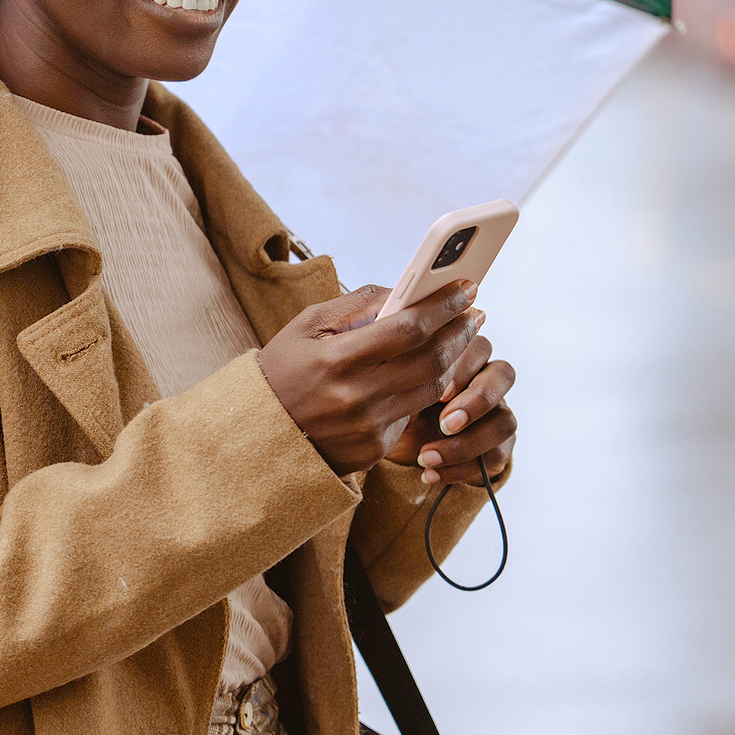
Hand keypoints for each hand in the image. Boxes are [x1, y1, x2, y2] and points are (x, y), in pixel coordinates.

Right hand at [257, 281, 483, 474]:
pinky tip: (433, 369)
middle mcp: (355, 396)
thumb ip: (356, 304)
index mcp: (335, 359)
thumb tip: (405, 290)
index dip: (443, 306)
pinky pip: (412, 414)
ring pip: (431, 388)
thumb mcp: (307, 326)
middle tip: (475, 311)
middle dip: (460, 330)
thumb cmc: (283, 370)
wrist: (259, 433)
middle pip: (430, 359)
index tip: (465, 287)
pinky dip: (427, 389)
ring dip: (455, 359)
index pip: (407, 328)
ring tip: (462, 336)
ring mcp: (367, 427)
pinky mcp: (373, 448)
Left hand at [384, 335, 516, 485]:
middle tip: (444, 424)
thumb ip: (399, 366)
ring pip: (506, 420)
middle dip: (476, 402)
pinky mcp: (496, 446)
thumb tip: (400, 349)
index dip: (464, 367)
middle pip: (504, 375)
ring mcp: (494, 413)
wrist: (390, 444)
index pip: (480, 346)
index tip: (436, 391)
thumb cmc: (389, 402)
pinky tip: (429, 473)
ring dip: (468, 442)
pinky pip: (496, 457)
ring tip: (426, 457)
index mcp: (460, 355)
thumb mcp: (388, 385)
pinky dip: (460, 469)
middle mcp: (483, 379)